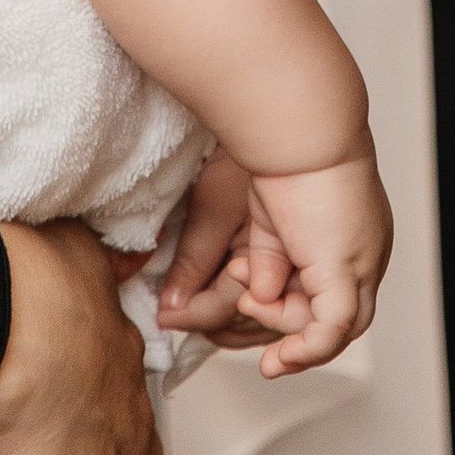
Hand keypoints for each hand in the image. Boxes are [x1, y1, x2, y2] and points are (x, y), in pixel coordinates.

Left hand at [156, 155, 291, 352]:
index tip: (163, 316)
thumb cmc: (246, 159)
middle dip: (212, 324)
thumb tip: (172, 307)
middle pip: (248, 323)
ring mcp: (291, 273)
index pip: (230, 310)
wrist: (276, 130)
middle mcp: (290, 276)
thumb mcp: (215, 204)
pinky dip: (241, 311)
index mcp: (275, 263)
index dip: (194, 315)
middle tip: (174, 316)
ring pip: (258, 319)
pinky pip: (266, 303)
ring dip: (226, 321)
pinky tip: (220, 300)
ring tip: (192, 312)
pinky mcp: (286, 264)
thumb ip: (196, 260)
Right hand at [235, 152, 391, 376]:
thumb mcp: (270, 222)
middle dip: (292, 324)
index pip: (335, 290)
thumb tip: (260, 296)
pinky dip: (306, 350)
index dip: (292, 302)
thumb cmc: (282, 158)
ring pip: (337, 329)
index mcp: (356, 234)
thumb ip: (270, 262)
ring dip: (287, 329)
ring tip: (249, 301)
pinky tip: (279, 358)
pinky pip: (332, 331)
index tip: (248, 293)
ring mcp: (363, 263)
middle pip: (341, 316)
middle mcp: (368, 252)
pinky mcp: (346, 271)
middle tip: (249, 305)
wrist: (297, 129)